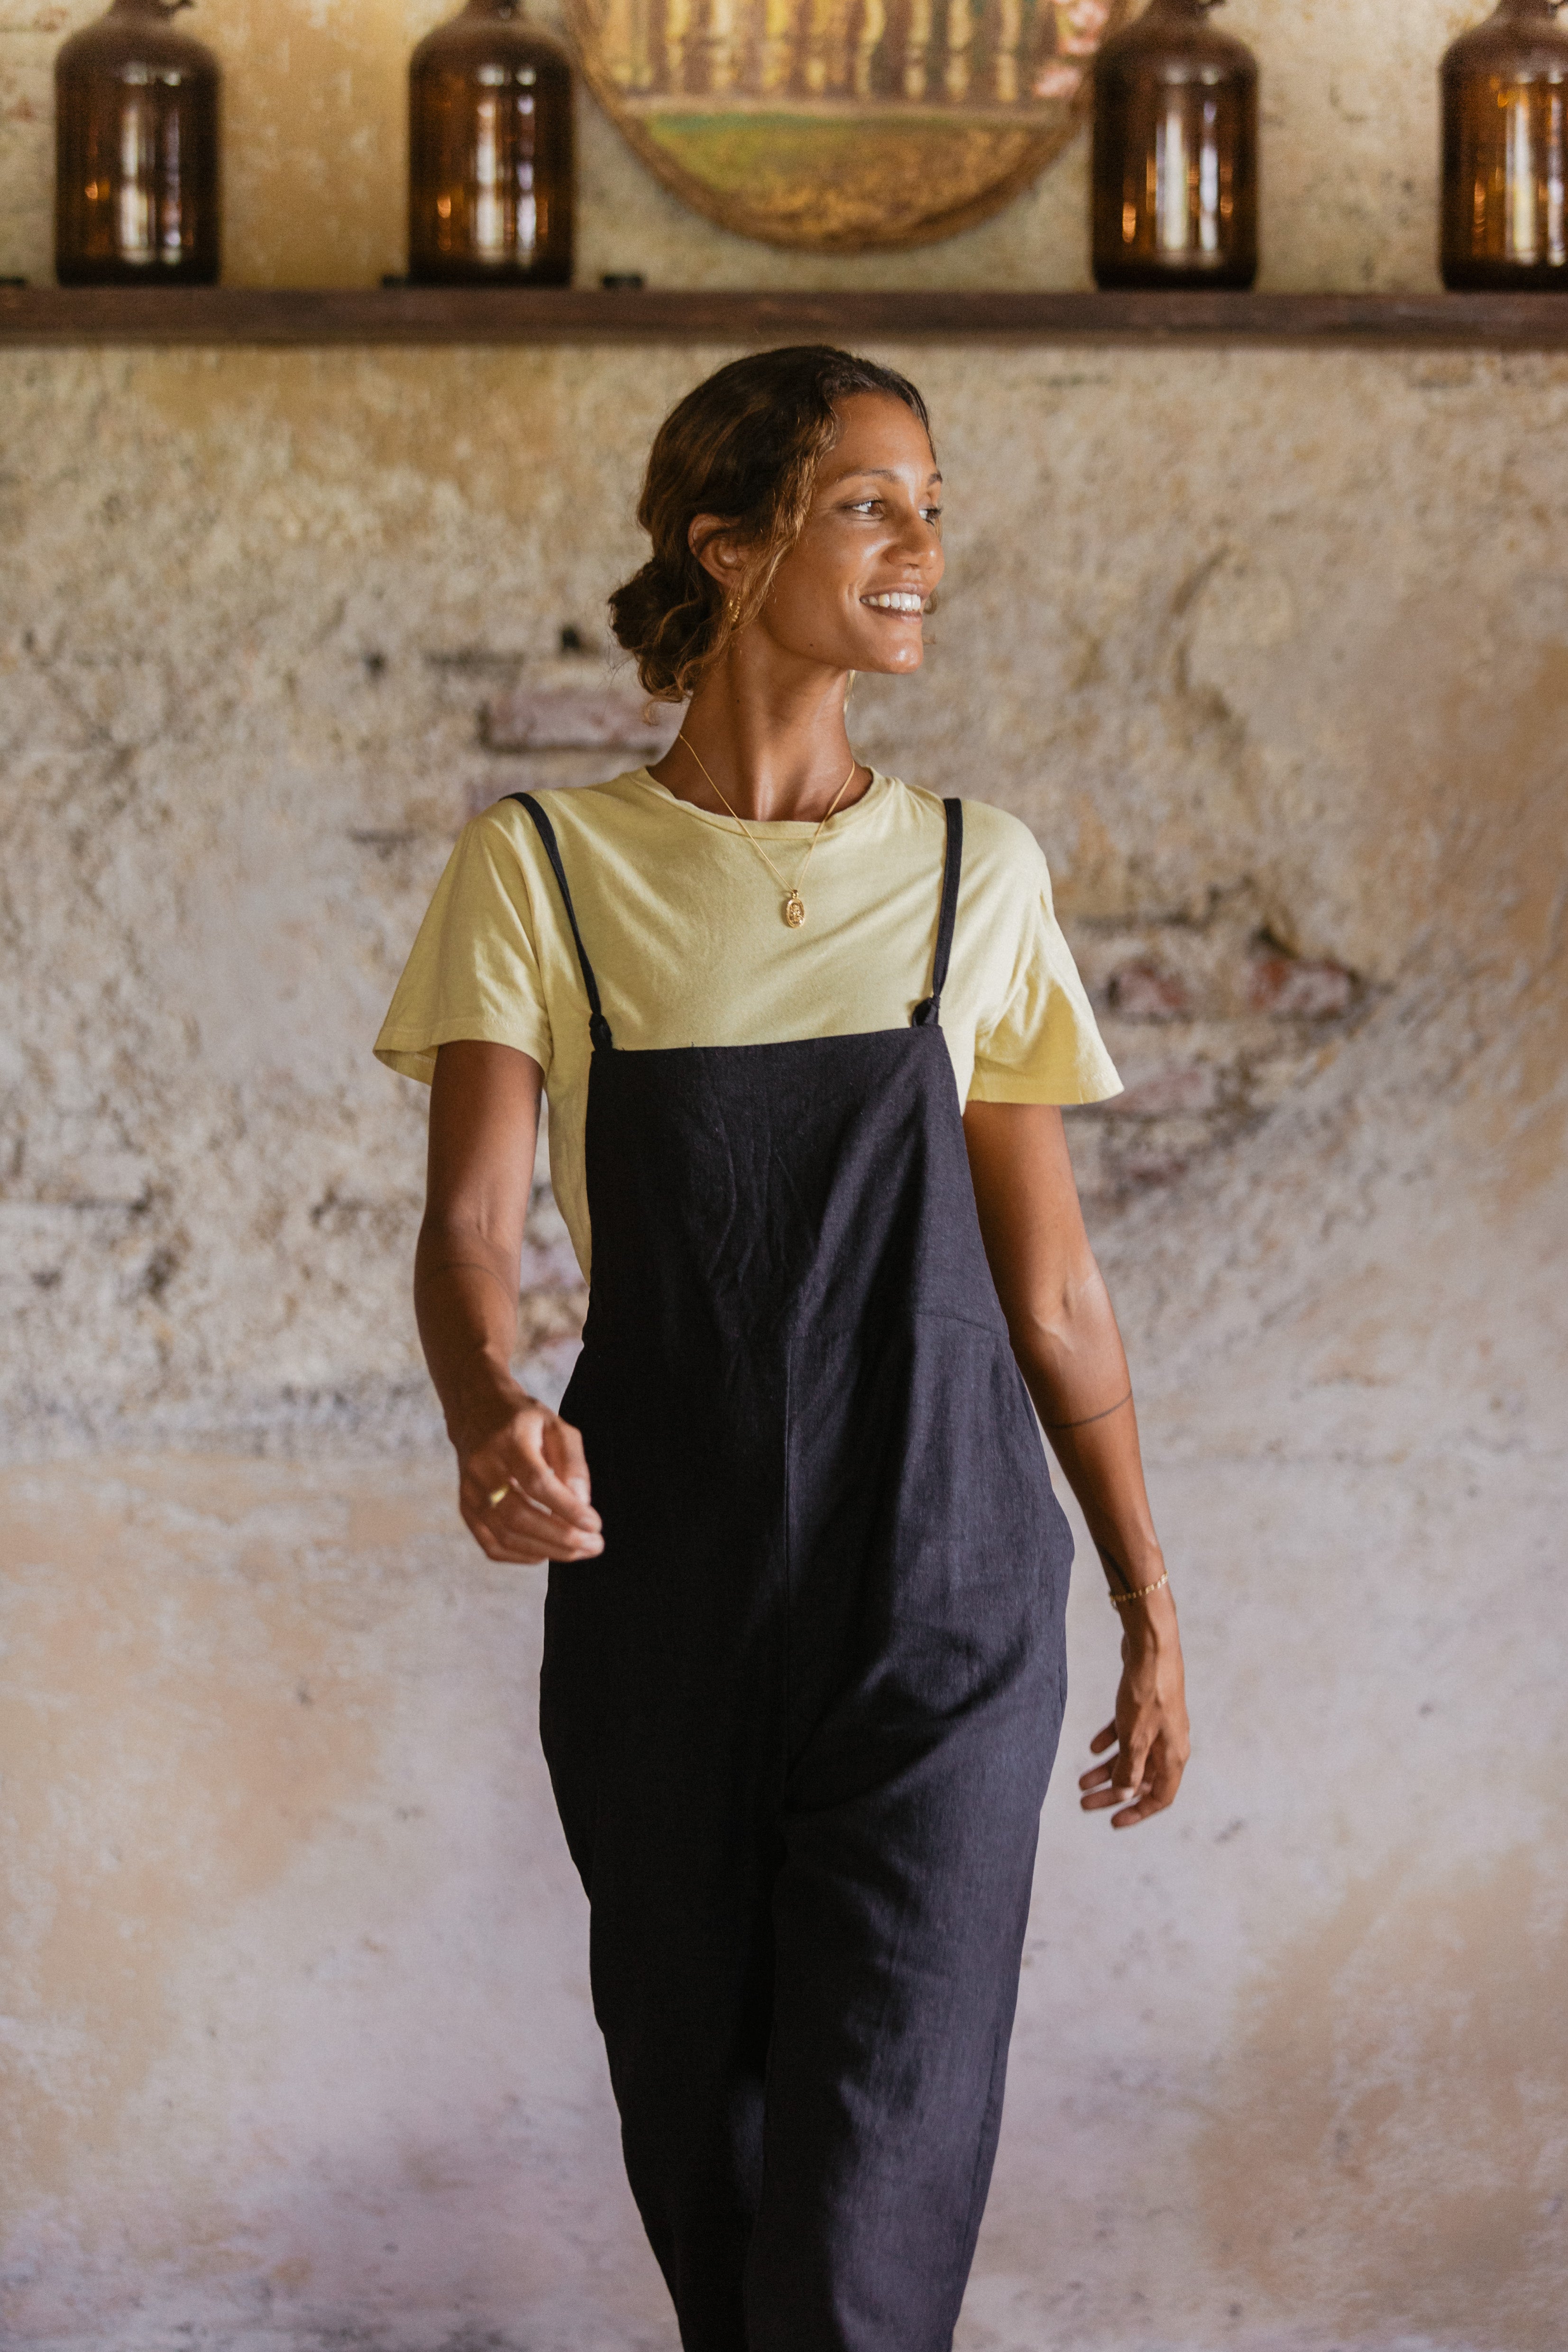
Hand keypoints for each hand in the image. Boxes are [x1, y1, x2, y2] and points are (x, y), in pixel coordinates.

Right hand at [456, 1390, 603, 1565]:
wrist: (477, 1413)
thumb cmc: (526, 1421)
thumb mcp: (557, 1426)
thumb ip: (572, 1462)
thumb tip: (581, 1504)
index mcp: (508, 1441)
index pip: (536, 1482)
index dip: (566, 1508)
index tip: (595, 1524)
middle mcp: (482, 1468)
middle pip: (518, 1515)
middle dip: (560, 1537)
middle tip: (594, 1545)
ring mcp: (470, 1491)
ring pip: (505, 1536)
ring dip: (546, 1550)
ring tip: (579, 1551)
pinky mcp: (466, 1508)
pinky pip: (491, 1545)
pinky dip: (521, 1556)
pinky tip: (546, 1552)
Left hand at [1079, 1587, 1189, 1828]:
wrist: (1151, 1647)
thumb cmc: (1146, 1693)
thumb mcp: (1134, 1739)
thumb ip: (1129, 1770)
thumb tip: (1123, 1794)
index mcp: (1174, 1756)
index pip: (1160, 1797)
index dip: (1137, 1812)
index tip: (1112, 1821)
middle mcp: (1169, 1742)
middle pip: (1141, 1778)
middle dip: (1112, 1792)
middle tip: (1085, 1801)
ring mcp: (1158, 1724)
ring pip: (1131, 1756)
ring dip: (1107, 1769)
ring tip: (1080, 1780)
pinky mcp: (1145, 1706)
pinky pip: (1127, 1733)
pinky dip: (1110, 1741)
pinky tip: (1092, 1746)